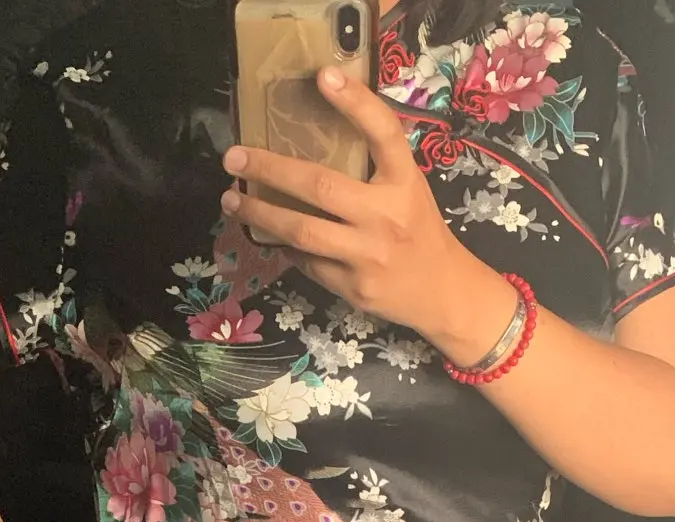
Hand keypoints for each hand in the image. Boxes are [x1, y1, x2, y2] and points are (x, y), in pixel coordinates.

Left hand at [221, 68, 514, 363]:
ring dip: (260, 215)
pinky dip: (284, 246)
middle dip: (270, 170)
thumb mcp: (408, 188)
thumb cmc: (418, 230)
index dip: (356, 102)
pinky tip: (268, 234)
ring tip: (232, 200)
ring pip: (302, 231)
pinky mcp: (353, 287)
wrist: (441, 291)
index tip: (324, 76)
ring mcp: (368, 254)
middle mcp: (386, 216)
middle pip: (320, 186)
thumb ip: (373, 168)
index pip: (383, 133)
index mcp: (404, 182)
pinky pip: (307, 262)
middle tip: (234, 157)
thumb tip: (310, 142)